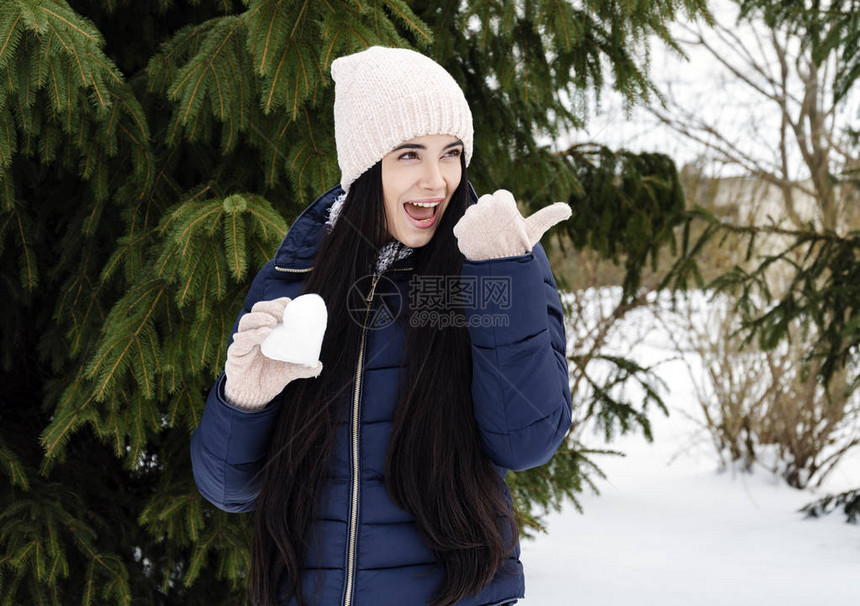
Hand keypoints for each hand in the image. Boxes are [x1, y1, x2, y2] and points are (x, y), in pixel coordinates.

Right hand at [224, 298, 322, 409]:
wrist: (254, 396)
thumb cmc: (271, 377)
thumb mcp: (289, 371)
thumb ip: (303, 367)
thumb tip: (319, 366)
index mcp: (267, 330)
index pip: (270, 308)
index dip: (279, 303)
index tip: (290, 304)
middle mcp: (253, 332)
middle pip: (257, 309)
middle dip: (270, 307)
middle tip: (282, 315)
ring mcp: (243, 341)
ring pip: (246, 321)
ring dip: (260, 318)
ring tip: (273, 323)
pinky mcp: (235, 353)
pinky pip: (240, 341)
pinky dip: (252, 335)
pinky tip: (264, 334)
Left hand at [452, 189, 570, 260]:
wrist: (502, 269)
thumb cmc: (519, 248)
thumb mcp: (534, 230)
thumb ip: (549, 215)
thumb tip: (568, 209)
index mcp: (502, 201)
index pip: (500, 197)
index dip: (505, 212)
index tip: (508, 224)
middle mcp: (485, 206)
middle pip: (485, 204)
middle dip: (491, 216)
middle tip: (498, 233)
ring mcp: (470, 218)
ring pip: (473, 215)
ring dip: (479, 225)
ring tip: (489, 239)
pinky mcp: (460, 230)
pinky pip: (462, 227)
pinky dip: (468, 235)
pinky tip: (478, 243)